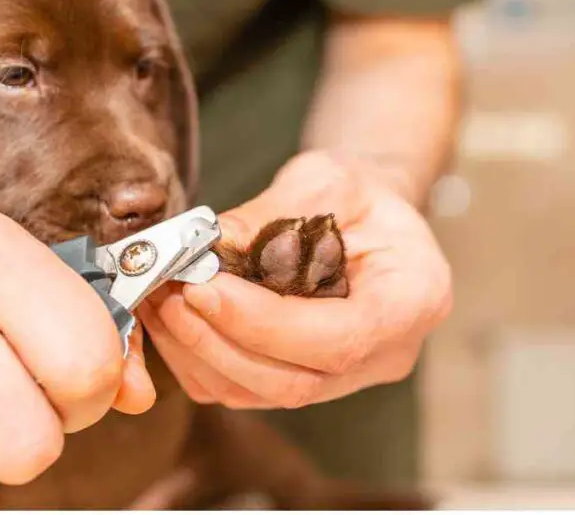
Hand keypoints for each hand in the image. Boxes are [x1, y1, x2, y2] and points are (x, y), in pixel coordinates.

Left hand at [139, 151, 451, 408]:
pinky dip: (199, 359)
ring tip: (161, 299)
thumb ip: (272, 215)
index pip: (338, 340)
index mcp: (413, 301)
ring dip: (199, 353)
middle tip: (170, 295)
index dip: (264, 324)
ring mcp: (345, 378)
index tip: (204, 288)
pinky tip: (172, 317)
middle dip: (220, 342)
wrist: (369, 214)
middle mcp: (385, 355)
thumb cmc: (359, 193)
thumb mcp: (327, 179)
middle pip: (295, 382)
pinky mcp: (305, 380)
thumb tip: (208, 246)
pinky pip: (244, 390)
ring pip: (261, 394)